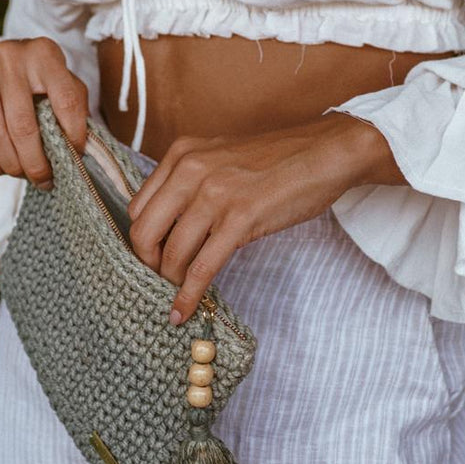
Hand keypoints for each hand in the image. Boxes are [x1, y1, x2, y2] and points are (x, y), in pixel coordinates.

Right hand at [0, 37, 87, 188]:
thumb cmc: (35, 77)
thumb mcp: (62, 80)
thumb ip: (75, 106)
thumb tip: (78, 149)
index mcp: (43, 54)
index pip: (66, 101)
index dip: (74, 134)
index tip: (76, 154)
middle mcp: (8, 59)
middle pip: (24, 127)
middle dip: (37, 163)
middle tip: (45, 179)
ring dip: (13, 167)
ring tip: (24, 174)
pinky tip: (2, 168)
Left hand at [126, 113, 404, 323]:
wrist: (325, 152)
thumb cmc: (277, 160)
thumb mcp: (220, 157)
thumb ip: (190, 181)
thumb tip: (167, 224)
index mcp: (180, 154)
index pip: (138, 207)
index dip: (141, 240)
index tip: (151, 259)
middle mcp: (190, 170)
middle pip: (144, 231)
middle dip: (147, 264)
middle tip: (157, 281)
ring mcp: (214, 194)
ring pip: (172, 253)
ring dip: (170, 282)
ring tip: (176, 296)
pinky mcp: (240, 219)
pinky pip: (202, 267)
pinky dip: (188, 295)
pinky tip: (183, 311)